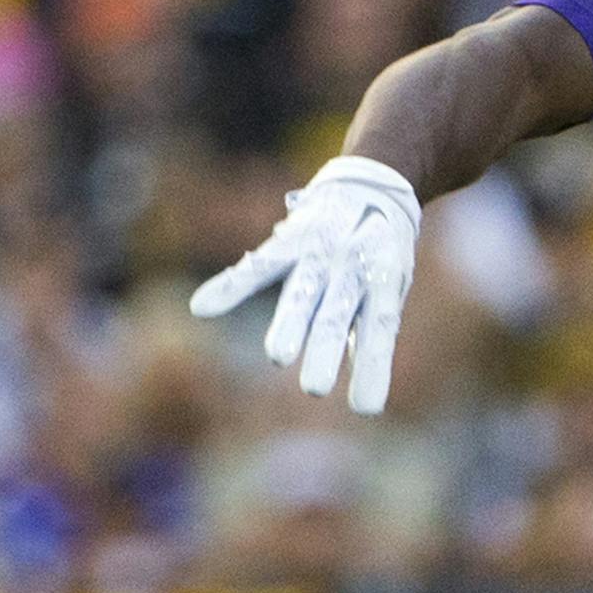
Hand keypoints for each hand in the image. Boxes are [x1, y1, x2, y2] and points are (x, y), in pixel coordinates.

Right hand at [189, 155, 419, 414]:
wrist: (373, 184)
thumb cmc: (377, 254)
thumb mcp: (388, 286)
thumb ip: (369, 328)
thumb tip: (365, 389)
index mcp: (383, 283)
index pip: (379, 329)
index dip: (373, 366)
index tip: (367, 408)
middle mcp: (352, 267)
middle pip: (336, 314)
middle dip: (325, 349)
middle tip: (316, 388)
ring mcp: (320, 253)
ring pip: (301, 291)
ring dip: (288, 324)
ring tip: (278, 357)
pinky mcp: (290, 241)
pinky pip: (258, 265)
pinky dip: (230, 286)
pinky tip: (203, 307)